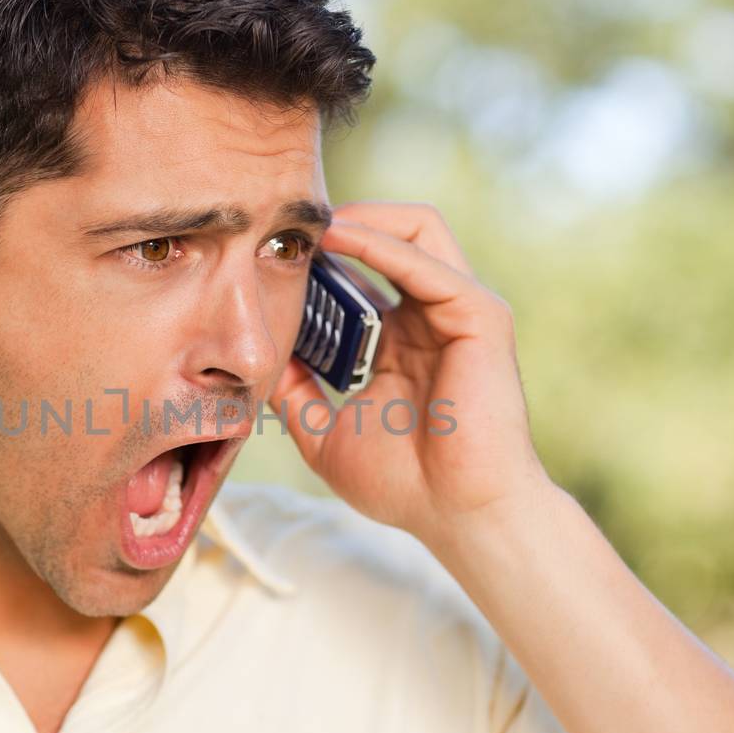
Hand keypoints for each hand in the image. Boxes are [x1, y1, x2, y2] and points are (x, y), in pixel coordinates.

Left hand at [267, 199, 550, 544]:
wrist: (460, 516)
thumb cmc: (407, 485)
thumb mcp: (325, 434)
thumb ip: (294, 394)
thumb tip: (253, 363)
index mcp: (401, 338)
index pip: (364, 270)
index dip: (321, 257)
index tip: (270, 255)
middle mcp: (433, 315)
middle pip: (393, 233)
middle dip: (341, 221)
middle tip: (288, 228)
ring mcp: (461, 310)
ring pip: (418, 227)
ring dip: (362, 216)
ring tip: (312, 223)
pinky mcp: (480, 316)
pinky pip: (427, 261)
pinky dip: (381, 245)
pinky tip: (341, 241)